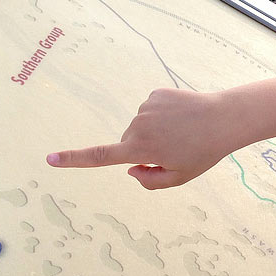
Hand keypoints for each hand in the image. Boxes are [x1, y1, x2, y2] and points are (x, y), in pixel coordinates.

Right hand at [46, 88, 238, 188]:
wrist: (225, 118)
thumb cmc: (204, 152)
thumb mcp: (179, 177)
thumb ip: (150, 181)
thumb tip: (131, 169)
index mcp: (140, 150)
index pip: (100, 157)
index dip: (73, 160)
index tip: (50, 159)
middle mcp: (137, 126)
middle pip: (128, 143)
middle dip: (144, 150)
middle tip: (176, 150)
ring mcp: (145, 108)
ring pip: (141, 127)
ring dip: (155, 132)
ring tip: (183, 132)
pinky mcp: (155, 94)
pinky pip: (151, 110)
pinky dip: (162, 116)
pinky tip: (182, 118)